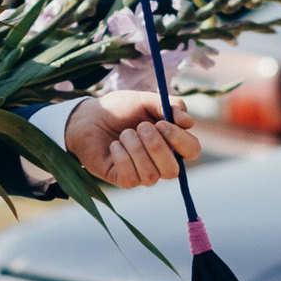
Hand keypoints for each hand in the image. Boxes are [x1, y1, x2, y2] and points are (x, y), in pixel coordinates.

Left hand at [66, 92, 200, 188]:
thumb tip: (189, 122)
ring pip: (151, 175)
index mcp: (172, 142)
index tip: (162, 123)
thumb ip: (169, 105)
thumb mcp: (145, 100)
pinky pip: (131, 178)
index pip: (192, 150)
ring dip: (135, 149)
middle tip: (141, 127)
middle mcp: (161, 162)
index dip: (180, 140)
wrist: (89, 117)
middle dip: (156, 147)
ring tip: (123, 134)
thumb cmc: (120, 109)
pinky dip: (122, 157)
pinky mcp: (124, 180)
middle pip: (172, 170)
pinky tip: (114, 146)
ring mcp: (143, 174)